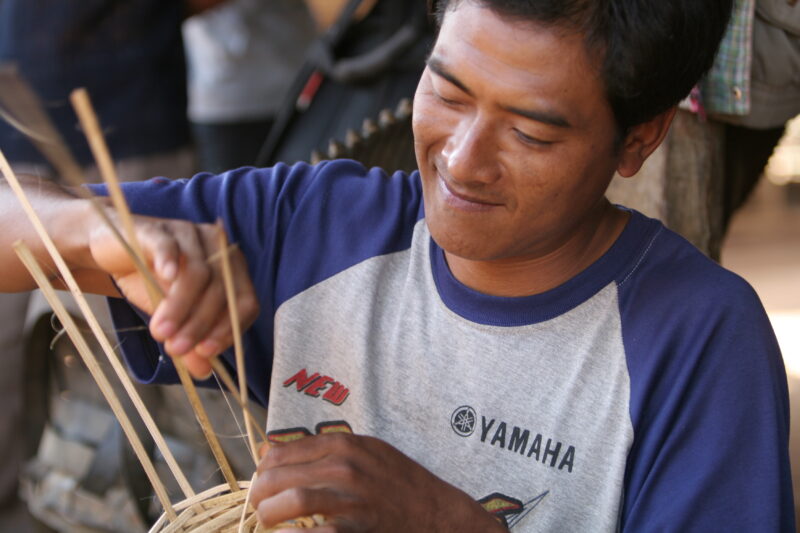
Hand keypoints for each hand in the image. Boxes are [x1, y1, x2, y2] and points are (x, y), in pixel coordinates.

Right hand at [87, 211, 258, 377]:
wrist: (113, 249)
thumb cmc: (151, 281)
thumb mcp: (174, 317)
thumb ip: (190, 341)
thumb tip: (204, 372)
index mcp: (232, 270)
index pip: (246, 301)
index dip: (229, 328)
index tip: (205, 351)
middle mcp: (217, 249)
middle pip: (221, 290)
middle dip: (199, 324)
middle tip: (175, 348)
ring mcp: (189, 235)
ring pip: (196, 273)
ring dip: (180, 306)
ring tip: (160, 332)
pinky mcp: (159, 229)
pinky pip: (169, 245)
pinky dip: (169, 261)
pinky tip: (164, 277)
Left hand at [250, 433, 506, 531]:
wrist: (435, 513)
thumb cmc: (399, 482)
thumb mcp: (367, 451)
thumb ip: (326, 448)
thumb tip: (273, 451)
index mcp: (345, 444)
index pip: (283, 451)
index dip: (263, 468)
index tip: (260, 479)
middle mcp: (345, 467)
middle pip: (280, 476)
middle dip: (259, 492)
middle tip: (257, 504)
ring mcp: (351, 499)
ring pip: (292, 502)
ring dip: (269, 514)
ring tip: (268, 521)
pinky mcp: (355, 530)